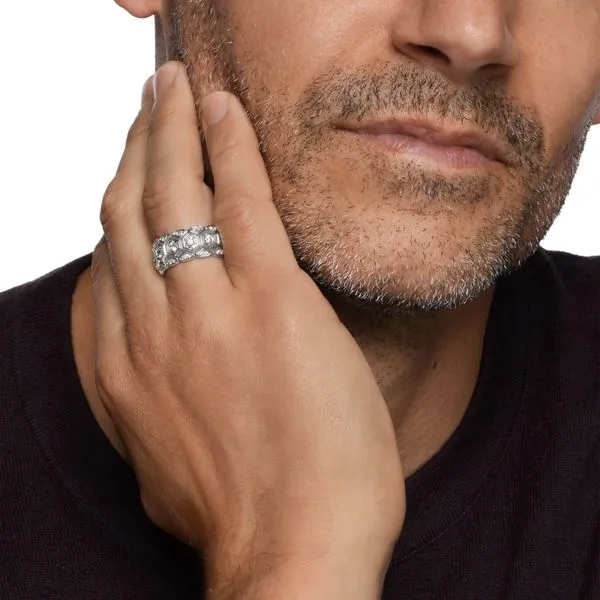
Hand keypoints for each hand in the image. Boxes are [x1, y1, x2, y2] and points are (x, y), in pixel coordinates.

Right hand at [91, 61, 404, 593]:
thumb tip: (158, 365)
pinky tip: (225, 111)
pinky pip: (240, 199)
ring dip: (170, 130)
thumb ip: (151, 404)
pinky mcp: (270, 301)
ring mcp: (204, 312)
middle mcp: (148, 330)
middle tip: (148, 107)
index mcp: (123, 371)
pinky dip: (230, 146)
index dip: (115, 209)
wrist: (295, 555)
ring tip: (176, 90)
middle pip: (125, 213)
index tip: (131, 176)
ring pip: (169, 193)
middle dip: (133, 149)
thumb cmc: (245, 519)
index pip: (105, 265)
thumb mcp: (166, 463)